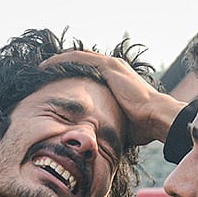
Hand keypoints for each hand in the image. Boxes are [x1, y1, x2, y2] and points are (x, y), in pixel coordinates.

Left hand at [41, 51, 187, 145]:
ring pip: (78, 57)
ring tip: (41, 67)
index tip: (55, 83)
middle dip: (63, 66)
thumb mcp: (118, 122)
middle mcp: (113, 69)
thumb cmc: (142, 126)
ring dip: (59, 61)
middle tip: (43, 72)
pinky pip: (79, 59)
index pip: (89, 73)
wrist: (156, 118)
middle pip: (82, 62)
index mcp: (116, 81)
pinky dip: (62, 60)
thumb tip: (93, 139)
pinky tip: (47, 65)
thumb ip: (106, 122)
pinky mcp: (109, 67)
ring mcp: (112, 66)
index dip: (71, 76)